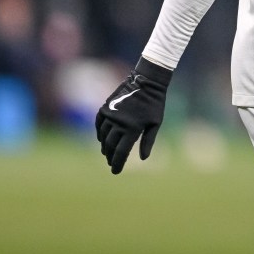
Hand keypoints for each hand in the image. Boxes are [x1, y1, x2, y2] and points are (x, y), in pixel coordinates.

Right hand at [95, 57, 172, 173]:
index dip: (118, 164)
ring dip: (105, 147)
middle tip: (112, 163)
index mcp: (132, 129)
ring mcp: (111, 115)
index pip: (121, 152)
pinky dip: (99, 133)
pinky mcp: (106, 107)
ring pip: (103, 137)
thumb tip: (142, 158)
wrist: (146, 81)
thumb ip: (148, 141)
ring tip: (107, 153)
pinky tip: (102, 139)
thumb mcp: (155, 123)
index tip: (115, 172)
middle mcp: (119, 123)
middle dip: (111, 157)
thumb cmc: (154, 103)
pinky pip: (98, 124)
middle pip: (111, 146)